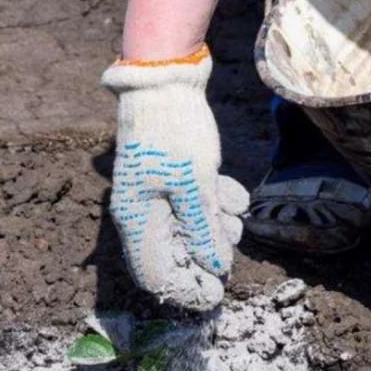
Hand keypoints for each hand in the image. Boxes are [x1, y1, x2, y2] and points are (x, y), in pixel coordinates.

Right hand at [102, 47, 248, 310]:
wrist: (165, 78)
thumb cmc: (175, 132)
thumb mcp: (195, 186)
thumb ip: (203, 230)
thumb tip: (215, 266)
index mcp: (137, 220)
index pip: (155, 275)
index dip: (185, 289)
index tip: (217, 293)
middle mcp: (142, 212)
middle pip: (175, 253)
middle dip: (208, 251)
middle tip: (230, 238)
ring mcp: (156, 194)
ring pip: (189, 229)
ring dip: (216, 225)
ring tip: (234, 211)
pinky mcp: (172, 177)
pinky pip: (193, 204)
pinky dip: (214, 202)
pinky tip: (232, 192)